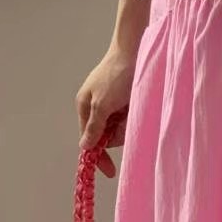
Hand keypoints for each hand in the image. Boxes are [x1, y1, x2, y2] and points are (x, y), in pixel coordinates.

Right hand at [75, 44, 138, 176]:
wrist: (137, 49)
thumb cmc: (117, 74)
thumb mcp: (102, 103)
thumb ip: (94, 127)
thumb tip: (85, 147)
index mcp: (85, 107)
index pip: (89, 140)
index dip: (98, 156)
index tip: (110, 171)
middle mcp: (98, 107)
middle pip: (107, 136)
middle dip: (119, 132)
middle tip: (126, 117)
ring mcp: (114, 104)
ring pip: (122, 128)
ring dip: (129, 122)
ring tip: (133, 106)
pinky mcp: (128, 101)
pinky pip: (131, 118)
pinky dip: (135, 115)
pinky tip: (137, 104)